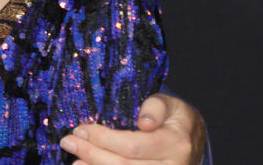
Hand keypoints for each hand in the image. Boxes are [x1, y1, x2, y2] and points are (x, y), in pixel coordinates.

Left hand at [58, 94, 206, 164]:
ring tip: (74, 159)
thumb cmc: (175, 118)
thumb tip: (143, 122)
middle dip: (91, 154)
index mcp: (175, 144)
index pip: (132, 146)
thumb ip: (155, 107)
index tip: (81, 128)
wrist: (193, 141)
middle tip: (68, 141)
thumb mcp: (169, 104)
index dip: (102, 138)